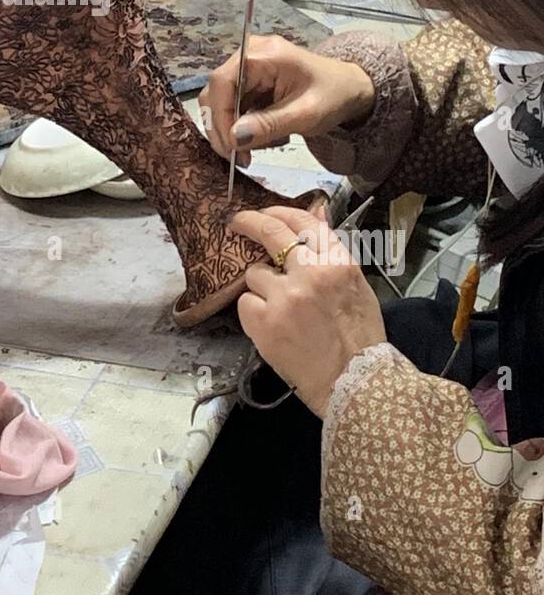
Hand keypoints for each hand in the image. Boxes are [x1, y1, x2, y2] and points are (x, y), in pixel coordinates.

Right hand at [199, 34, 375, 167]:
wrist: (350, 89)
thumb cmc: (334, 95)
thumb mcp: (306, 113)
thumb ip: (270, 124)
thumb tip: (235, 138)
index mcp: (263, 54)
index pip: (222, 81)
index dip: (220, 115)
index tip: (230, 146)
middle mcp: (249, 56)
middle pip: (216, 92)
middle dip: (223, 127)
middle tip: (238, 158)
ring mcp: (247, 69)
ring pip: (220, 102)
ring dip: (231, 131)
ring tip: (252, 152)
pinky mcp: (249, 83)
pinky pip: (232, 107)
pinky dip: (240, 128)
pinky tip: (259, 139)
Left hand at [230, 206, 385, 417]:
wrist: (352, 383)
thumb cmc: (359, 337)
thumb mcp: (356, 285)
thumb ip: (331, 249)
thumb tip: (317, 211)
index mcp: (338, 263)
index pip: (303, 222)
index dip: (279, 212)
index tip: (266, 213)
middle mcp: (310, 274)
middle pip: (271, 233)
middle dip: (249, 222)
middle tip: (236, 221)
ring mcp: (285, 297)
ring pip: (255, 274)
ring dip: (262, 287)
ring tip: (283, 310)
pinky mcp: (264, 321)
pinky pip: (245, 302)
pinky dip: (254, 312)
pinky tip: (272, 326)